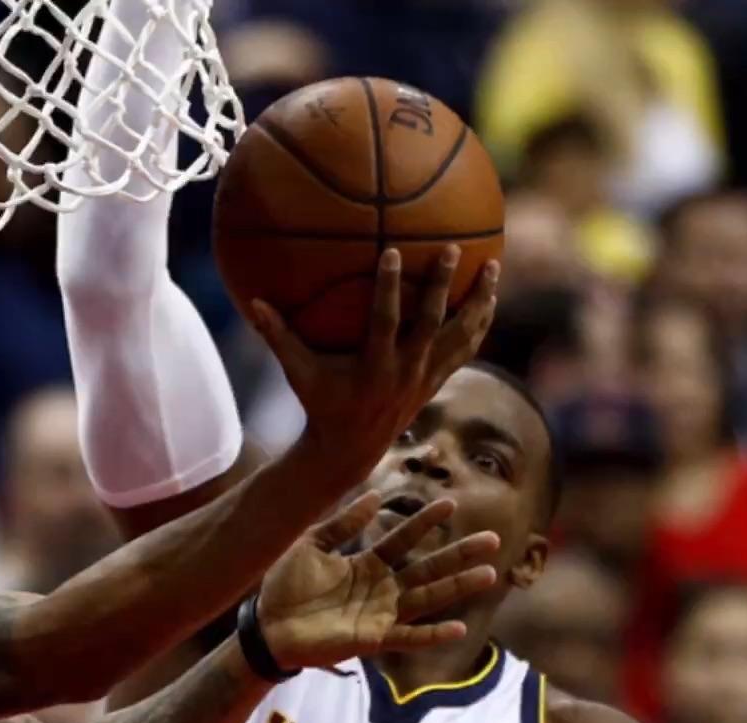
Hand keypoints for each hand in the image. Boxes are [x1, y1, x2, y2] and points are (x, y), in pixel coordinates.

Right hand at [255, 247, 501, 475]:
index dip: (390, 288)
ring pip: (461, 335)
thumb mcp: (298, 374)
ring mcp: (426, 377)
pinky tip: (489, 300)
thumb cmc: (320, 404)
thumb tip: (253, 302)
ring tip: (493, 267)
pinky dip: (479, 325)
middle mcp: (406, 371)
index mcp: (374, 367)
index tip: (394, 252)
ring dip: (479, 302)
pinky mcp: (437, 380)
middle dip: (443, 285)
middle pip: (433, 323)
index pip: (385, 321)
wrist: (351, 449)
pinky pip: (466, 349)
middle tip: (453, 249)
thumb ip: (278, 338)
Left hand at [256, 493, 499, 670]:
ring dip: (457, 587)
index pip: (402, 539)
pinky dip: (433, 634)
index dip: (424, 523)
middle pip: (427, 567)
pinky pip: (408, 637)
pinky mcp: (373, 638)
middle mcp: (381, 588)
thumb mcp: (310, 545)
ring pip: (427, 598)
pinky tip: (459, 627)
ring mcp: (380, 614)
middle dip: (458, 554)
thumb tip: (375, 497)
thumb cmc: (285, 586)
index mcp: (366, 563)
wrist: (267, 626)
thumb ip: (342, 524)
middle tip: (491, 539)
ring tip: (488, 574)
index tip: (450, 503)